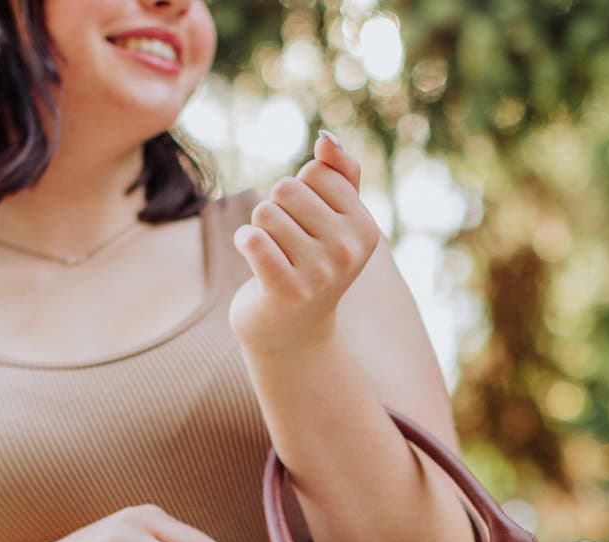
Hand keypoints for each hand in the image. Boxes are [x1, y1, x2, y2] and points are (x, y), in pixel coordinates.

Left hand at [228, 131, 379, 352]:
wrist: (292, 334)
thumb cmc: (310, 267)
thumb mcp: (334, 222)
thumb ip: (339, 176)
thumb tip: (326, 141)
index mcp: (365, 229)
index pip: (316, 172)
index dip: (300, 192)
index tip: (307, 226)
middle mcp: (347, 252)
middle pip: (286, 188)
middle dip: (276, 210)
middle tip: (285, 244)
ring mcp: (319, 273)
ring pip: (265, 212)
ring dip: (259, 230)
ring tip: (274, 257)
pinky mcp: (287, 290)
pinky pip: (253, 239)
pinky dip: (244, 242)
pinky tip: (253, 259)